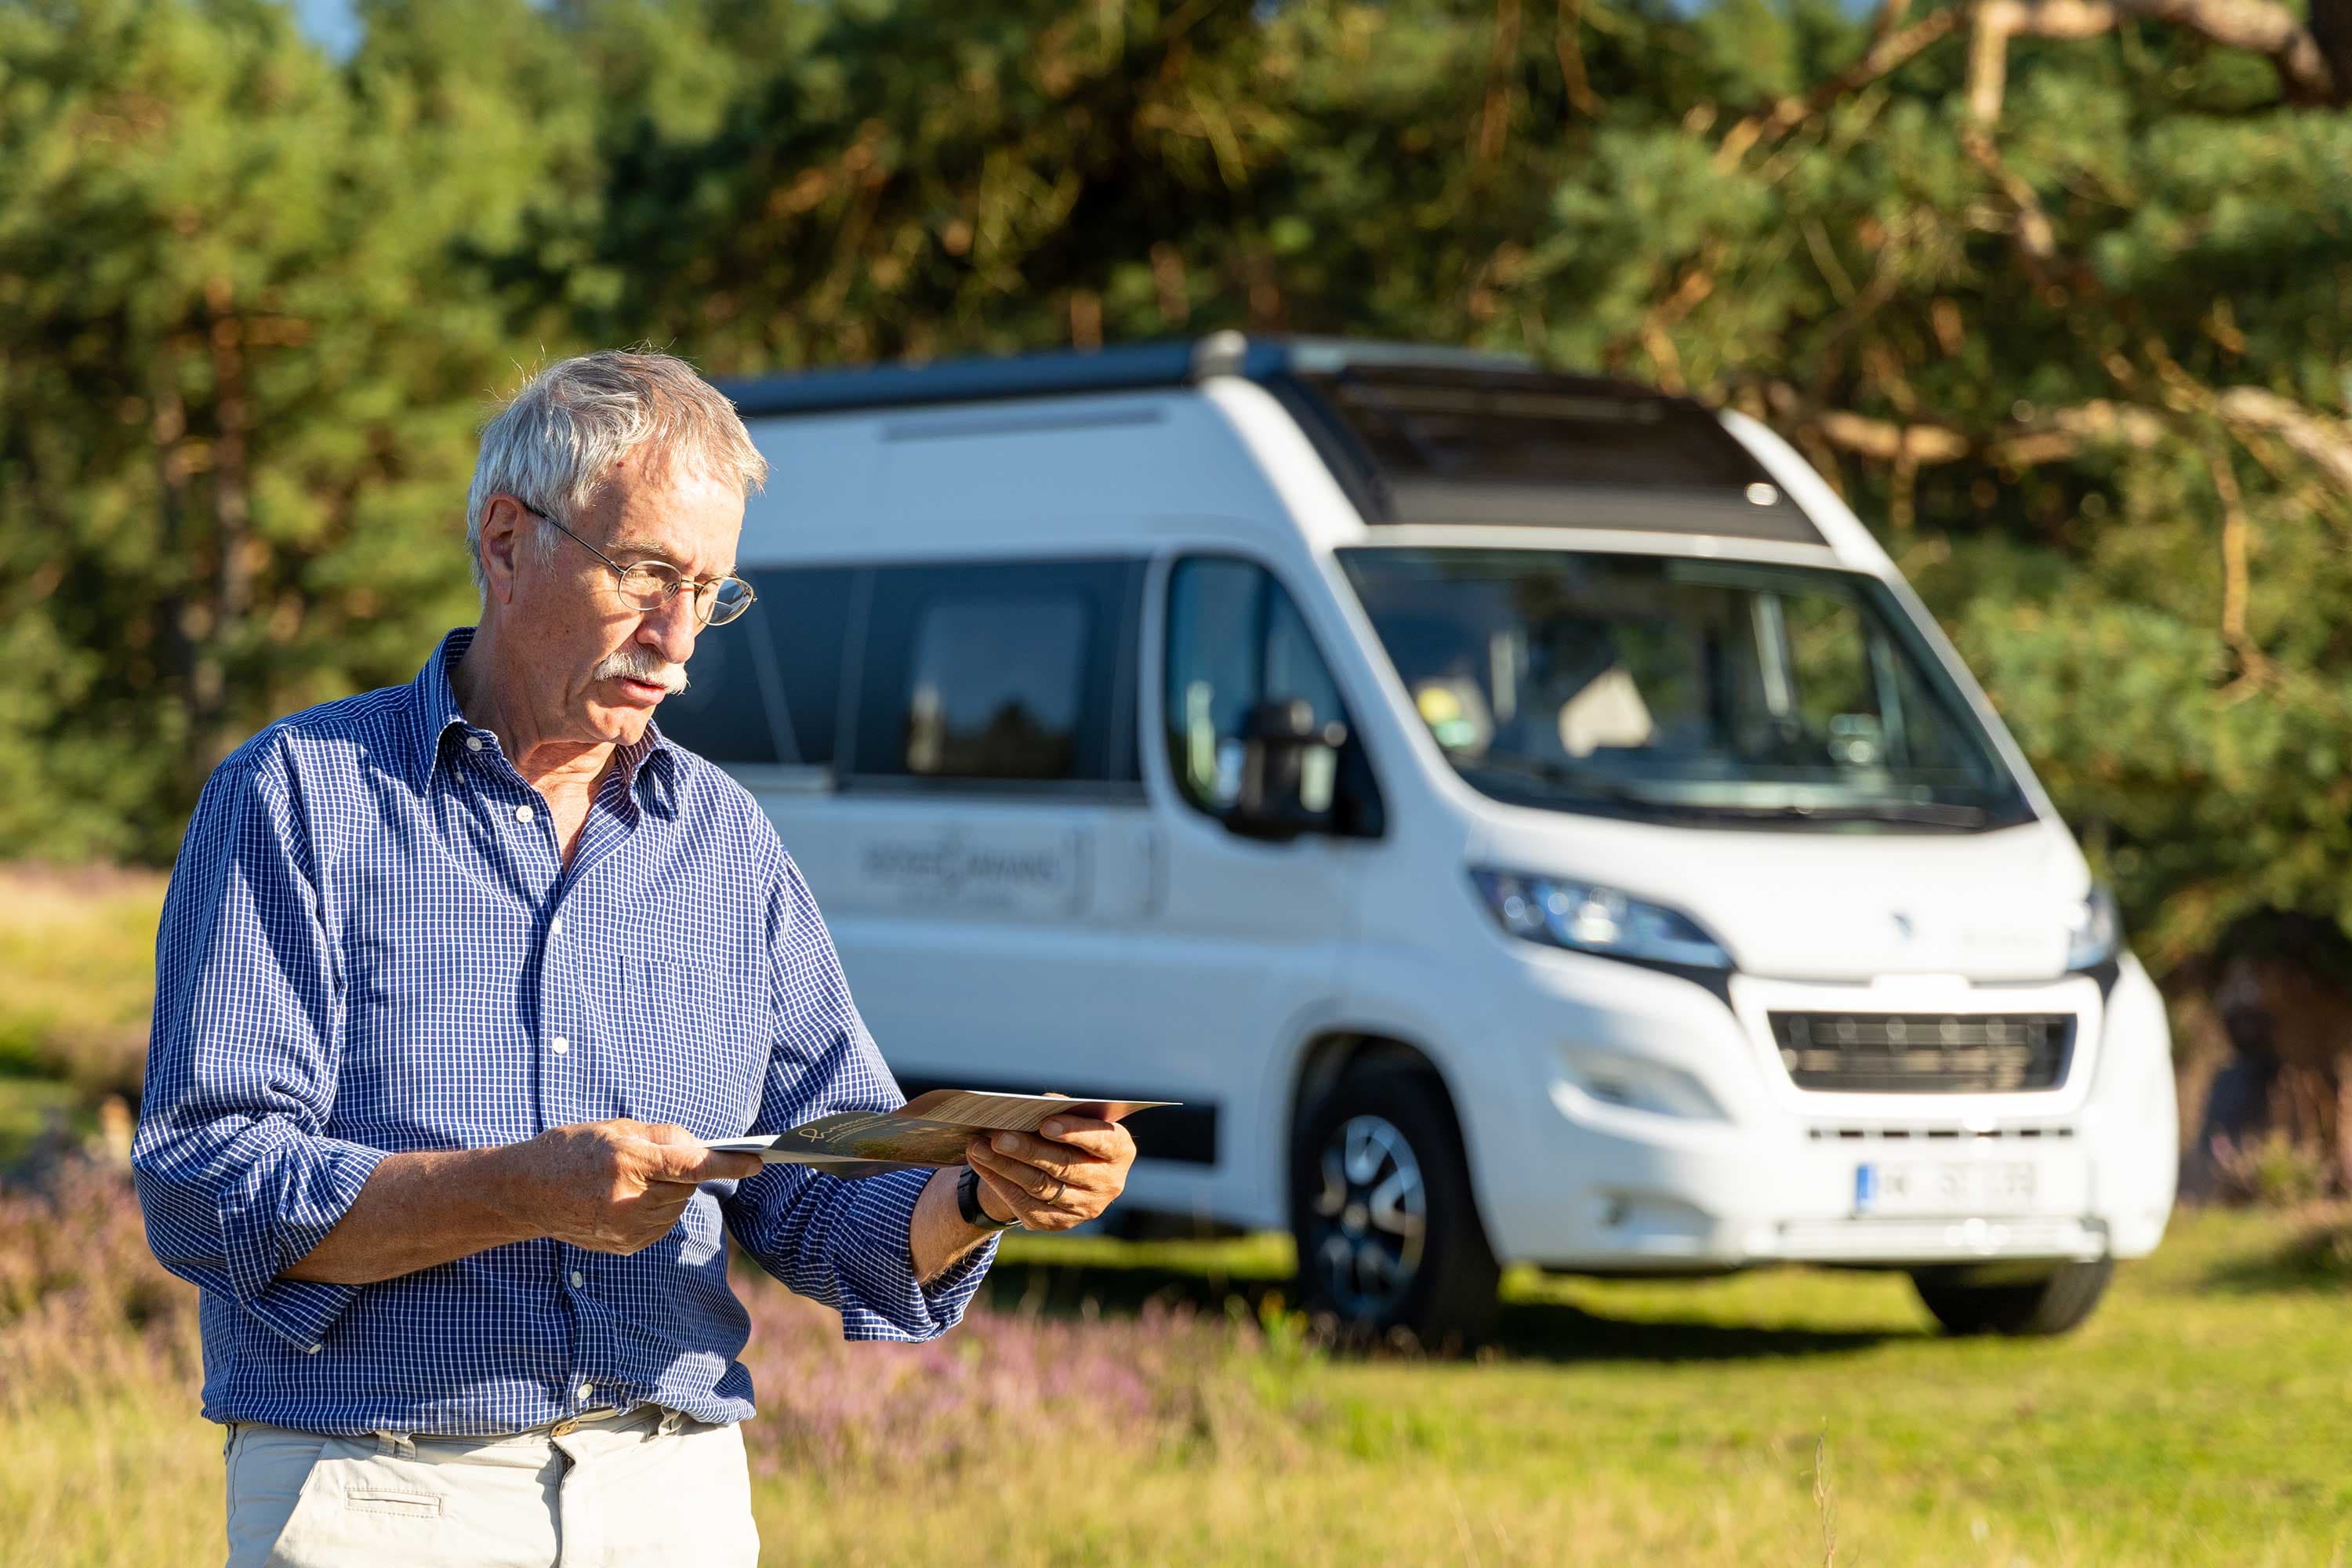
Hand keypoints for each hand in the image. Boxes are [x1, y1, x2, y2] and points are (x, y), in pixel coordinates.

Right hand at [515, 1119, 762, 1254]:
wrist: (527, 1191)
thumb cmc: (573, 1150)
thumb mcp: (617, 1128)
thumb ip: (664, 1137)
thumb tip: (703, 1148)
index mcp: (628, 1162)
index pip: (692, 1165)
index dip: (728, 1164)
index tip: (757, 1161)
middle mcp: (629, 1199)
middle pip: (687, 1186)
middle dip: (683, 1171)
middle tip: (654, 1159)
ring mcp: (626, 1227)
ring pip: (677, 1207)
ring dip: (670, 1191)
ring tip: (633, 1180)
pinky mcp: (626, 1246)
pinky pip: (662, 1224)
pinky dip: (658, 1209)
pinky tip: (629, 1199)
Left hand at [962, 1097, 1136, 1233]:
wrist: (1063, 1171)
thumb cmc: (1069, 1133)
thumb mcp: (1074, 1119)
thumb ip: (1061, 1111)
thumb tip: (1032, 1105)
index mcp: (1120, 1150)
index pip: (1101, 1141)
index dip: (1074, 1132)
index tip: (1045, 1124)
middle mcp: (1108, 1183)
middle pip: (1065, 1166)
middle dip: (1028, 1150)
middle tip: (999, 1137)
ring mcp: (1086, 1207)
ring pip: (1041, 1187)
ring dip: (1006, 1166)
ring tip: (979, 1147)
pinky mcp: (1060, 1222)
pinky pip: (1027, 1205)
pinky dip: (1000, 1183)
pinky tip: (982, 1165)